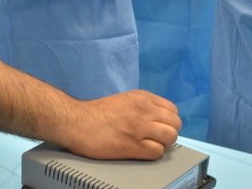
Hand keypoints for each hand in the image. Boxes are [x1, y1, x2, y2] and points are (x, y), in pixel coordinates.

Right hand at [61, 90, 180, 160]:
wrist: (76, 122)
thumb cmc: (96, 113)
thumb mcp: (124, 99)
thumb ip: (142, 106)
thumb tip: (157, 118)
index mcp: (142, 97)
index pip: (172, 110)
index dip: (168, 121)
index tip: (160, 127)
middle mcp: (144, 110)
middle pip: (175, 124)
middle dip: (169, 133)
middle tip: (157, 138)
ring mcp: (140, 127)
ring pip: (170, 137)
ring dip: (163, 144)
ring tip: (151, 145)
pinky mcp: (133, 145)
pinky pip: (157, 152)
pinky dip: (153, 154)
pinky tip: (142, 152)